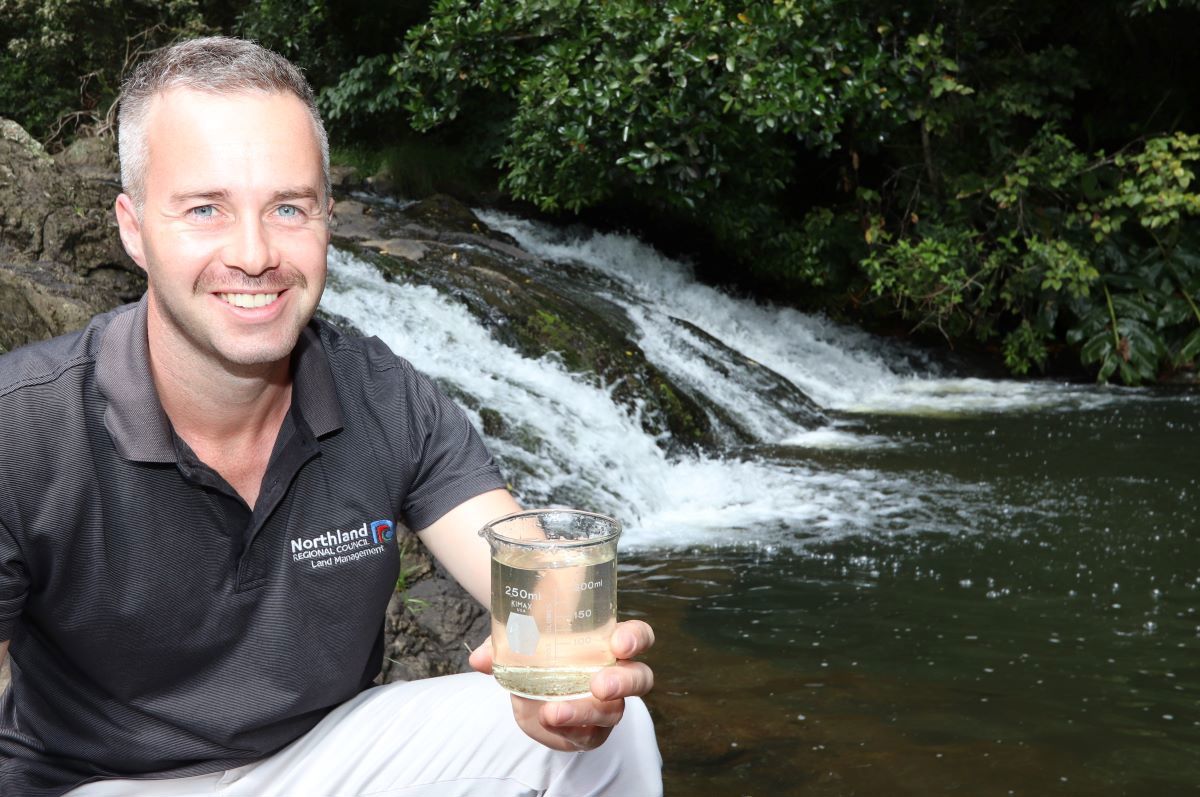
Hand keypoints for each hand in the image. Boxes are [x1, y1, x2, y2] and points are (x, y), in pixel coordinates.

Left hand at [469, 620, 655, 751]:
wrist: (529, 680)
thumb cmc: (537, 646)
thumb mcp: (519, 637)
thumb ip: (502, 643)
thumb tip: (480, 659)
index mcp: (609, 641)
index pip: (638, 637)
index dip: (635, 640)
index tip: (618, 644)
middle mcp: (616, 673)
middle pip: (639, 679)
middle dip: (623, 682)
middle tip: (598, 685)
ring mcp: (606, 705)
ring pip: (614, 713)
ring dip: (584, 712)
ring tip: (552, 712)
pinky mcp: (590, 730)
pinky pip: (588, 736)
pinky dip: (567, 730)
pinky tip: (546, 723)